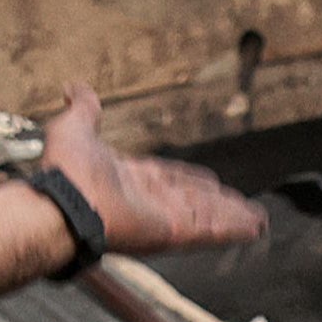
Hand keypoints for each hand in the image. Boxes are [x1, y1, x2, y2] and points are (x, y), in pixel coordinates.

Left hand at [40, 87, 261, 255]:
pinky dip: (233, 228)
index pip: (171, 179)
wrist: (63, 201)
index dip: (191, 181)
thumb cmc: (65, 170)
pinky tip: (254, 229)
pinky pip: (210, 229)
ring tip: (259, 221)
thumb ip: (84, 109)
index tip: (211, 181)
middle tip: (244, 206)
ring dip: (234, 217)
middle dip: (221, 204)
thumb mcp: (75, 127)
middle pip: (195, 201)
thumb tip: (73, 88)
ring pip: (209, 216)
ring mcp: (163, 219)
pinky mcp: (173, 233)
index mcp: (132, 179)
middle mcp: (151, 201)